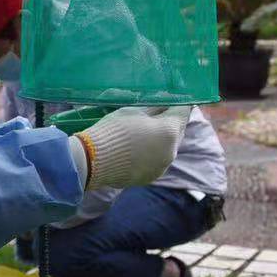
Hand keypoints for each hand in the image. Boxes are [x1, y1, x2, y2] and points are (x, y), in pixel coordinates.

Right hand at [73, 106, 188, 190]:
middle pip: (178, 131)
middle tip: (156, 114)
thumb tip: (164, 106)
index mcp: (169, 131)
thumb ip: (154, 109)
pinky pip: (157, 161)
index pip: (183, 112)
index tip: (172, 99)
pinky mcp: (151, 177)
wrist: (94, 160)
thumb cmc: (113, 130)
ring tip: (143, 134)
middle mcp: (172, 151)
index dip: (178, 103)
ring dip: (161, 140)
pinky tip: (137, 150)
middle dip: (170, 122)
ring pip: (168, 148)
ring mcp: (162, 167)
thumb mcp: (134, 111)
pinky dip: (151, 154)